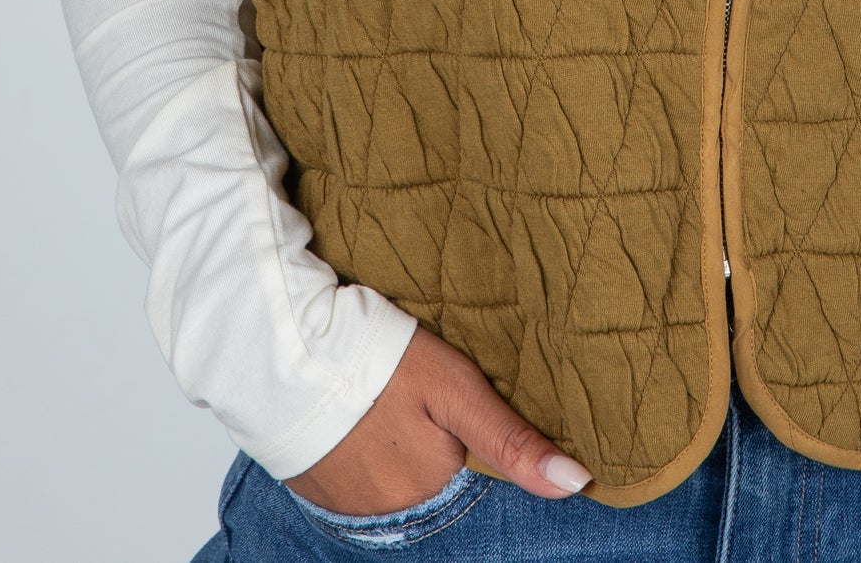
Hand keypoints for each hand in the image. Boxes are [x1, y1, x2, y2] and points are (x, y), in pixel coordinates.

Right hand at [283, 324, 591, 512]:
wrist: (284, 352)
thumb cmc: (378, 361)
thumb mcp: (457, 389)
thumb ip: (512, 439)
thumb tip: (577, 484)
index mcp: (432, 486)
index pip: (471, 466)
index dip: (468, 433)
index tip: (451, 403)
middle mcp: (393, 509)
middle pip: (432, 472)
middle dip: (432, 437)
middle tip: (414, 390)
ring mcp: (350, 502)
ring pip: (395, 474)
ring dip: (396, 444)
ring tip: (384, 398)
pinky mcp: (318, 486)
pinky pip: (357, 475)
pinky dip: (363, 449)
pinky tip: (358, 414)